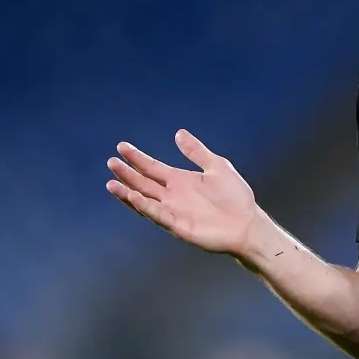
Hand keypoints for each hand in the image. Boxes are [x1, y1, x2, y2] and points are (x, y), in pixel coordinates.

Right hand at [106, 129, 257, 256]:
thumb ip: (196, 151)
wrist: (247, 224)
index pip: (152, 167)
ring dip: (128, 192)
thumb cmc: (235, 197)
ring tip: (112, 182)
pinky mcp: (177, 225)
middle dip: (127, 173)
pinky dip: (144, 206)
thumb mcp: (217, 166)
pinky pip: (157, 214)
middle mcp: (172, 195)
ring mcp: (173, 210)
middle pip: (143, 182)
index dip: (137, 157)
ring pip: (144, 200)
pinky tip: (133, 197)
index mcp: (180, 180)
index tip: (122, 146)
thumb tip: (178, 133)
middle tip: (111, 162)